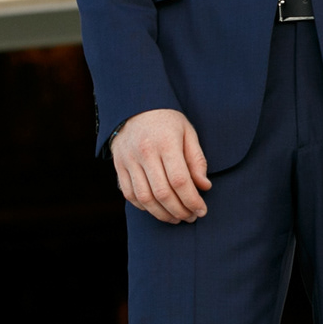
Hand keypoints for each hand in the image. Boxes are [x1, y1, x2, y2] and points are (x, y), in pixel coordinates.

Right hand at [111, 108, 211, 222]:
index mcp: (166, 142)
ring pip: (145, 198)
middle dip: (179, 211)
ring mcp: (129, 160)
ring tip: (176, 218)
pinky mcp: (119, 165)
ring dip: (162, 214)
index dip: (192, 200)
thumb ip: (197, 160)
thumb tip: (204, 187)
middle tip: (191, 217)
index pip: (180, 180)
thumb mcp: (188, 132)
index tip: (202, 210)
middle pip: (162, 193)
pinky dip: (144, 207)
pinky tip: (157, 209)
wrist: (135, 106)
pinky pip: (130, 194)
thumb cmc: (167, 120)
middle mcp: (145, 152)